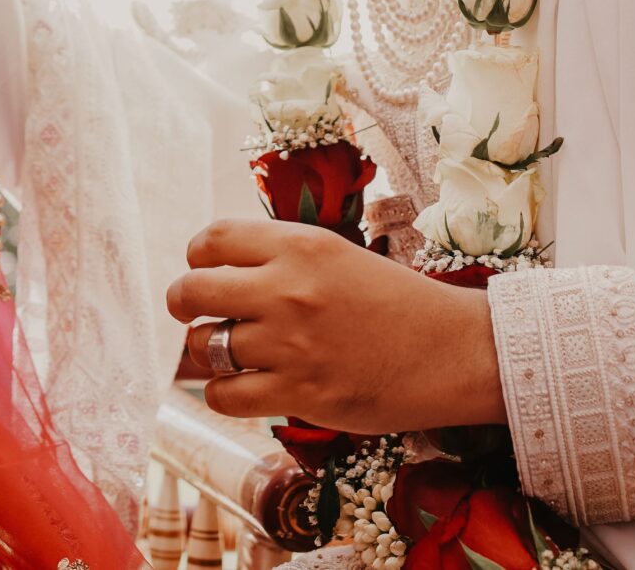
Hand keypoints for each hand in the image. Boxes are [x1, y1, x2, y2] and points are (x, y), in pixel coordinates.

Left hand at [166, 218, 505, 435]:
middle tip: (191, 313)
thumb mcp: (337, 256)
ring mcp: (291, 344)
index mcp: (300, 245)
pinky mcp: (300, 394)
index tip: (201, 269)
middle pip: (192, 291)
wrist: (451, 350)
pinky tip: (240, 387)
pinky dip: (222, 393)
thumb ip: (281, 259)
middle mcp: (288, 290)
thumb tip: (216, 272)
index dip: (196, 256)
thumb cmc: (395, 302)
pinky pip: (224, 396)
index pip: (212, 239)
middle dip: (183, 303)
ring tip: (226, 352)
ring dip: (207, 351)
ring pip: (205, 347)